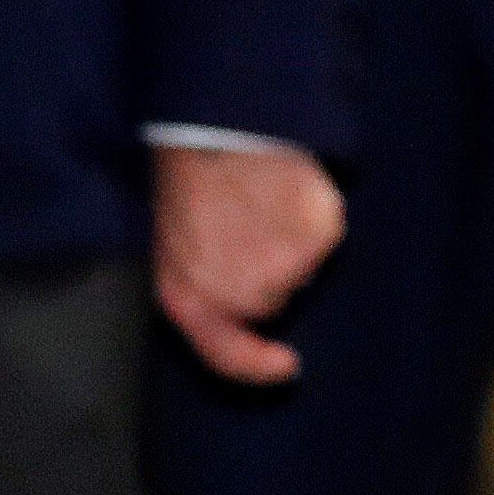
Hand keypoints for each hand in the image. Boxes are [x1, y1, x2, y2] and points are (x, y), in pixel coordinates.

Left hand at [154, 143, 345, 386]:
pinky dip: (312, 213)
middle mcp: (242, 296)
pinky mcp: (320, 235)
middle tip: (243, 224)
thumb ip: (198, 288)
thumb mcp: (168, 246)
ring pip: (302, 266)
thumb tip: (243, 309)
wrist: (215, 126)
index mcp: (191, 299)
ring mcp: (285, 268)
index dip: (258, 368)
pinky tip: (286, 188)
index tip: (288, 366)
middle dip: (264, 272)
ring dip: (288, 240)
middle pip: (273, 300)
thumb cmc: (186, 180)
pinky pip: (325, 234)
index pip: (227, 356)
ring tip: (261, 199)